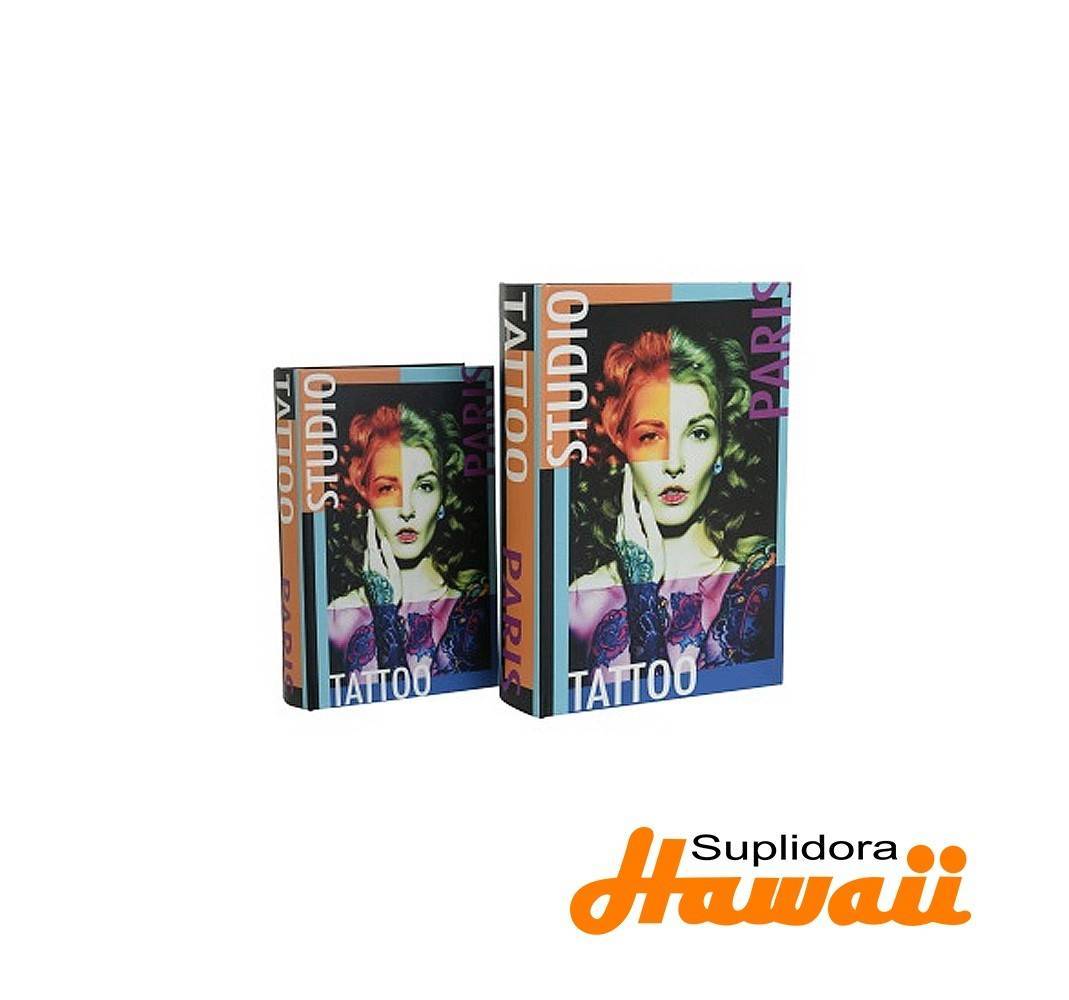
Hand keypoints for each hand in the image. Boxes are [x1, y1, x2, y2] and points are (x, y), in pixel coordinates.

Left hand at [363, 513, 402, 605]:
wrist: (385, 610)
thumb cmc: (393, 593)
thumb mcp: (395, 573)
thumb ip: (388, 555)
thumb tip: (383, 540)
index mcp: (374, 563)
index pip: (371, 540)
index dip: (370, 526)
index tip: (370, 514)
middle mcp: (367, 566)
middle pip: (368, 544)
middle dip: (371, 532)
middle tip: (376, 520)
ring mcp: (366, 571)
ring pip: (368, 552)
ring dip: (373, 542)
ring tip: (379, 533)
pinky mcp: (367, 576)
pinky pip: (369, 559)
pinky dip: (373, 551)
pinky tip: (379, 551)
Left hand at [614, 464, 664, 584]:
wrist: (641, 589)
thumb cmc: (653, 568)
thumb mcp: (656, 544)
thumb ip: (649, 521)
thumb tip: (642, 502)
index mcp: (630, 530)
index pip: (626, 501)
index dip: (626, 484)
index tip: (627, 469)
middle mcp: (621, 533)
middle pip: (623, 506)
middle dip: (628, 491)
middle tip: (634, 476)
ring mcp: (619, 539)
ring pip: (622, 515)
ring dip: (628, 503)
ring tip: (637, 492)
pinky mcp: (620, 545)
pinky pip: (623, 524)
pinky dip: (628, 514)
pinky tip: (636, 515)